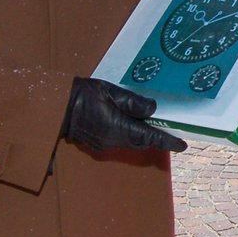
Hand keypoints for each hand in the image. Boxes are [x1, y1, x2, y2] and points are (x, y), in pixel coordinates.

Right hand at [61, 77, 186, 153]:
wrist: (55, 107)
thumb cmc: (82, 94)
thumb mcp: (109, 91)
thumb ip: (132, 101)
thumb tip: (153, 109)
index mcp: (117, 127)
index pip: (148, 137)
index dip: (166, 141)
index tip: (182, 145)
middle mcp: (112, 140)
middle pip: (141, 142)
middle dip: (156, 139)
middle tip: (172, 134)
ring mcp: (104, 144)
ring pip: (131, 142)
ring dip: (142, 136)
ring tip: (154, 127)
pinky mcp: (97, 144)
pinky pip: (120, 141)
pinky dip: (129, 135)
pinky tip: (131, 125)